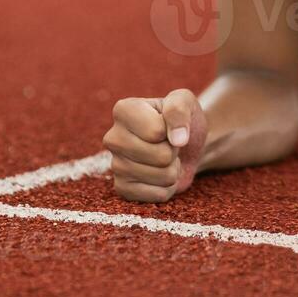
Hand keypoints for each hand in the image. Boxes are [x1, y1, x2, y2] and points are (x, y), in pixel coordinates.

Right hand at [104, 88, 208, 202]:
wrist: (184, 145)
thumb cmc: (181, 119)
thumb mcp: (184, 101)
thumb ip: (179, 109)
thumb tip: (178, 140)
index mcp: (123, 110)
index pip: (156, 131)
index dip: (172, 130)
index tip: (168, 125)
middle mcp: (113, 137)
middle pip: (160, 156)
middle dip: (173, 151)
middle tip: (168, 143)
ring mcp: (115, 165)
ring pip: (161, 176)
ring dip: (173, 169)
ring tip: (164, 158)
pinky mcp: (122, 188)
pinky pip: (157, 195)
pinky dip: (168, 187)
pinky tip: (160, 175)